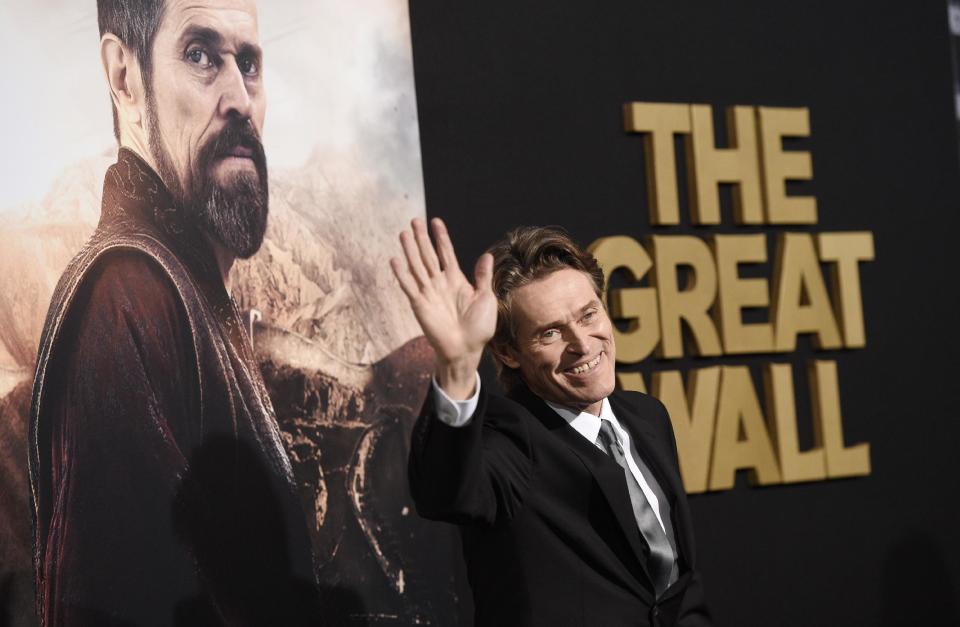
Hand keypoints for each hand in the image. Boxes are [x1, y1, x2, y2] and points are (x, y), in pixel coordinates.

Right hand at [391, 218, 496, 398]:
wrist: (466, 349)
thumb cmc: (479, 327)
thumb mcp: (486, 298)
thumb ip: (483, 277)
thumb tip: (487, 255)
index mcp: (456, 280)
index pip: (446, 253)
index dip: (441, 237)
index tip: (435, 221)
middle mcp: (440, 283)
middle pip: (428, 255)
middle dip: (422, 238)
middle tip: (414, 220)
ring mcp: (428, 293)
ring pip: (417, 266)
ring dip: (410, 250)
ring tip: (404, 233)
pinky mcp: (419, 305)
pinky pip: (409, 286)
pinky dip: (401, 274)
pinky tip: (395, 259)